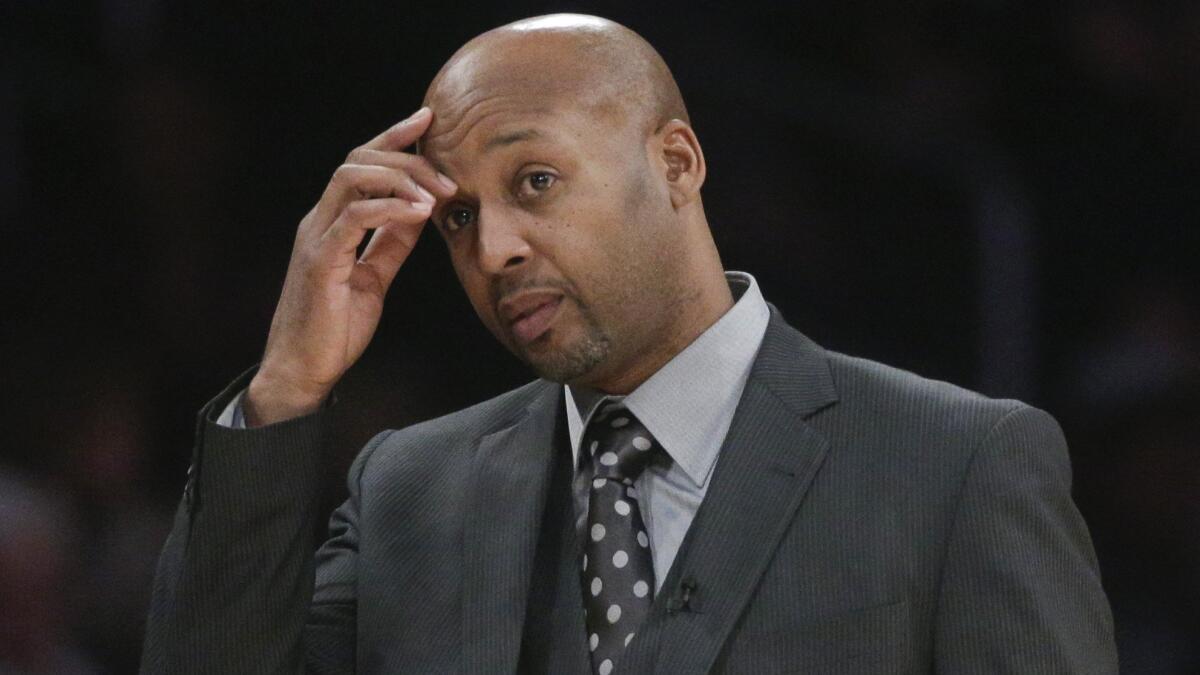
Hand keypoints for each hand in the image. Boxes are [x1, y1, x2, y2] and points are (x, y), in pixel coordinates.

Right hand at [244, 107, 455, 426]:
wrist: (303, 370)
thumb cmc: (335, 328)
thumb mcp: (374, 278)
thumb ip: (391, 244)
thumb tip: (419, 212)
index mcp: (332, 222)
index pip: (360, 163)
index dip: (393, 137)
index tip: (428, 119)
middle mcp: (319, 221)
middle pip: (357, 160)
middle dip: (407, 158)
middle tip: (449, 177)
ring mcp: (316, 237)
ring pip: (351, 177)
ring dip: (401, 178)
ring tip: (439, 194)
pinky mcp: (320, 260)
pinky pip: (355, 216)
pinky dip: (390, 208)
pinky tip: (420, 212)